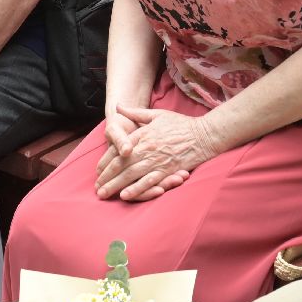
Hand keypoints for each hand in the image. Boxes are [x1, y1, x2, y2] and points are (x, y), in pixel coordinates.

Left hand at [94, 103, 211, 200]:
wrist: (205, 135)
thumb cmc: (181, 124)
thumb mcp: (156, 114)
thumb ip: (135, 113)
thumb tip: (118, 106)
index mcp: (142, 135)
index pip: (118, 150)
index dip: (106, 162)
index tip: (98, 171)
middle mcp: (147, 148)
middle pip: (121, 165)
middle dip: (106, 178)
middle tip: (96, 188)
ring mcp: (157, 160)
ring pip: (131, 175)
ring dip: (115, 185)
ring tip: (104, 194)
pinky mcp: (168, 171)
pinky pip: (149, 182)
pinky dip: (136, 189)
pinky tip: (125, 195)